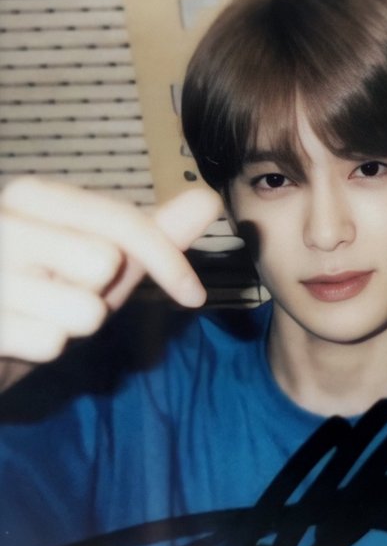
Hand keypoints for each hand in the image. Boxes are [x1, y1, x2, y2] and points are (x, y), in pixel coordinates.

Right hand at [0, 177, 221, 381]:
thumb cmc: (43, 296)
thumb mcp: (100, 262)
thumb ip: (150, 234)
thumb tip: (207, 199)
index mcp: (31, 196)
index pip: (122, 220)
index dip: (168, 259)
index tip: (193, 294)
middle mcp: (2, 220)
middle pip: (106, 262)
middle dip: (100, 294)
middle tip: (64, 294)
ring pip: (84, 309)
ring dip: (72, 324)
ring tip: (40, 314)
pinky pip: (52, 343)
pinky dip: (45, 349)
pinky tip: (18, 336)